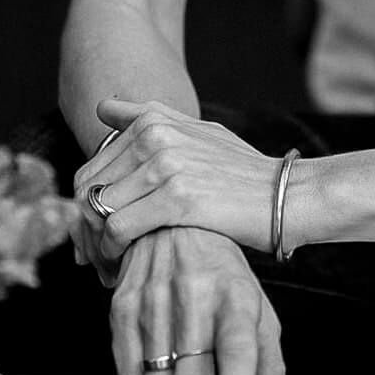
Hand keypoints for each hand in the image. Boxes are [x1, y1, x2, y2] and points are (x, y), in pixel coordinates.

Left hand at [75, 101, 283, 257]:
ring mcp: (166, 164)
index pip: (89, 169)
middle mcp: (155, 136)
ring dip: (97, 246)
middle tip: (97, 258)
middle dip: (86, 230)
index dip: (86, 208)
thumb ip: (148, 117)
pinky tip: (123, 266)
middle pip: (88, 190)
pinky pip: (119, 229)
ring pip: (99, 211)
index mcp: (154, 120)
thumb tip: (103, 108)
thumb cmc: (242, 172)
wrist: (288, 195)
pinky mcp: (177, 198)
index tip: (95, 234)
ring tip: (110, 265)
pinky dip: (113, 254)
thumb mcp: (198, 131)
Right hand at [107, 227, 285, 374]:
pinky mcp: (122, 306)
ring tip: (182, 369)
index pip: (238, 351)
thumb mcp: (255, 308)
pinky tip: (157, 358)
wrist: (170, 223)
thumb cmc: (219, 272)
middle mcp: (194, 296)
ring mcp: (153, 301)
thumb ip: (268, 363)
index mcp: (236, 296)